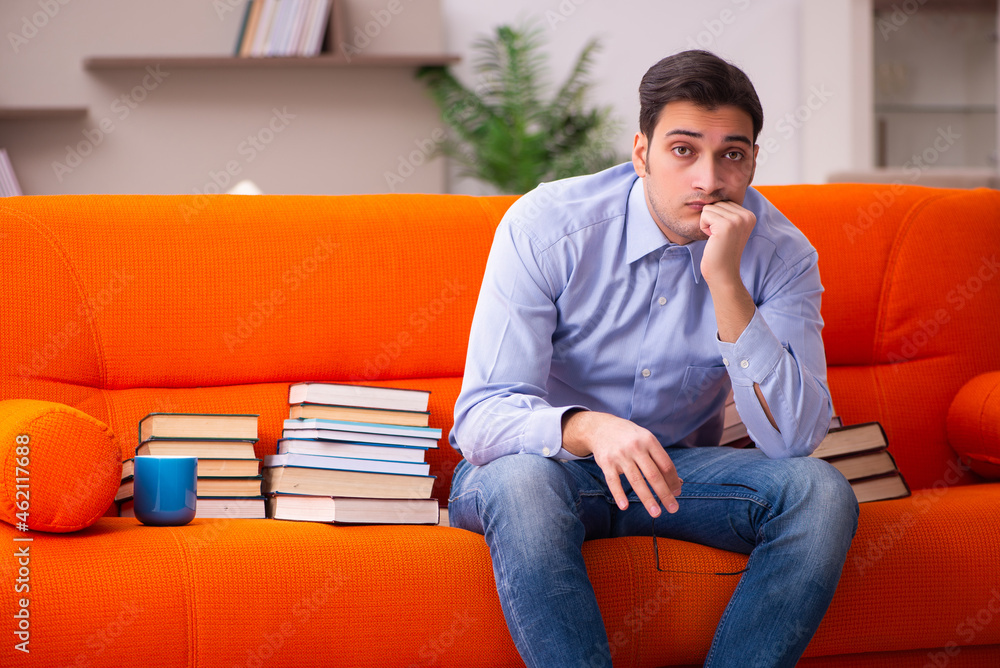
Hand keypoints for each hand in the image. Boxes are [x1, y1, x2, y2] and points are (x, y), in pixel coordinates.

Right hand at [562, 410, 681, 516]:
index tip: (677, 493)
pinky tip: (625, 507)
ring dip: (647, 499)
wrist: (600, 427)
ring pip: (636, 480)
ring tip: (656, 513)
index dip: (673, 481)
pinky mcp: (606, 462)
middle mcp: (635, 447)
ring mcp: (620, 455)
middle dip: (665, 494)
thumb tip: (678, 484)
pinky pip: (613, 481)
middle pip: (653, 475)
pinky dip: (619, 495)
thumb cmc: (629, 437)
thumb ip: (660, 460)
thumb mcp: (646, 440)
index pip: (666, 465)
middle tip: (673, 509)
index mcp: (649, 440)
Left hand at [699, 200, 755, 288]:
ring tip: (716, 239)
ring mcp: (737, 220)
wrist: (723, 273)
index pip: (724, 202)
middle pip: (716, 203)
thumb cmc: (721, 252)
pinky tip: (712, 239)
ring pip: (709, 208)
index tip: (724, 235)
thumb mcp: (730, 229)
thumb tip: (713, 194)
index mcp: (749, 215)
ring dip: (707, 224)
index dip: (717, 219)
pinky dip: (703, 227)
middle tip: (719, 238)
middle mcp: (746, 216)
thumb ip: (727, 213)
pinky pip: (705, 214)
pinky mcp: (726, 225)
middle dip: (712, 220)